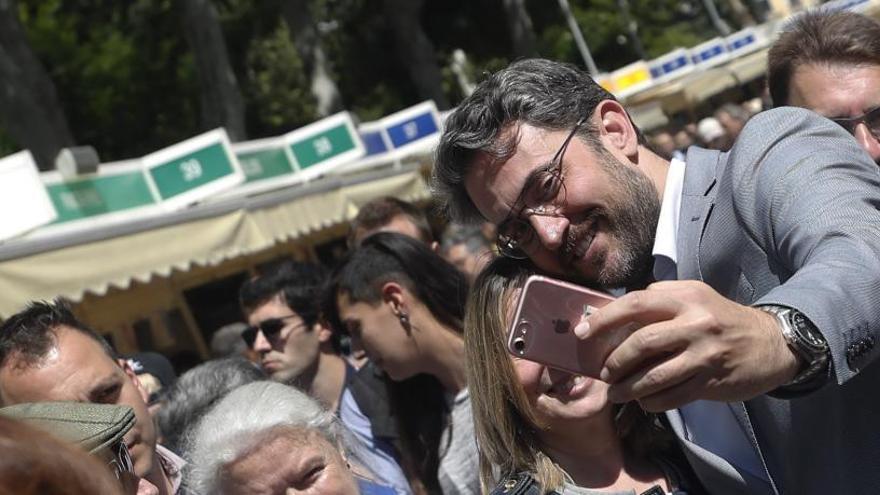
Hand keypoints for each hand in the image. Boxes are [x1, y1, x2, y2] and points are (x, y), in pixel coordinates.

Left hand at [574, 280, 801, 410]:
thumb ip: (660, 299)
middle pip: (641, 342)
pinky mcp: (712, 380)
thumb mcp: (695, 296)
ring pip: (655, 375)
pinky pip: (673, 395)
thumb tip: (617, 310)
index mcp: (685, 298)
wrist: (771, 343)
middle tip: (603, 373)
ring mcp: (705, 354)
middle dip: (614, 361)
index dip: (604, 319)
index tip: (582, 332)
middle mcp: (695, 323)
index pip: (635, 304)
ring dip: (628, 388)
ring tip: (615, 393)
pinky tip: (644, 401)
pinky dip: (652, 401)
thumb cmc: (721, 318)